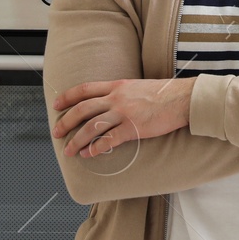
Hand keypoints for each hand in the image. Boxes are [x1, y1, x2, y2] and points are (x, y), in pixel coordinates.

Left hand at [51, 77, 196, 157]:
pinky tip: (88, 154)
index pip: (84, 89)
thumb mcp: (138, 86)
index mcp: (117, 85)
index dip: (67, 97)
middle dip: (66, 122)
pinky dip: (95, 148)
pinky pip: (109, 140)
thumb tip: (110, 101)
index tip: (57, 105)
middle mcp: (116, 98)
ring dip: (77, 140)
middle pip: (82, 109)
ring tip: (69, 150)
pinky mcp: (133, 128)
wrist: (182, 99)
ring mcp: (124, 113)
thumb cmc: (164, 93)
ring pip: (92, 127)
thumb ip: (122, 92)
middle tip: (56, 133)